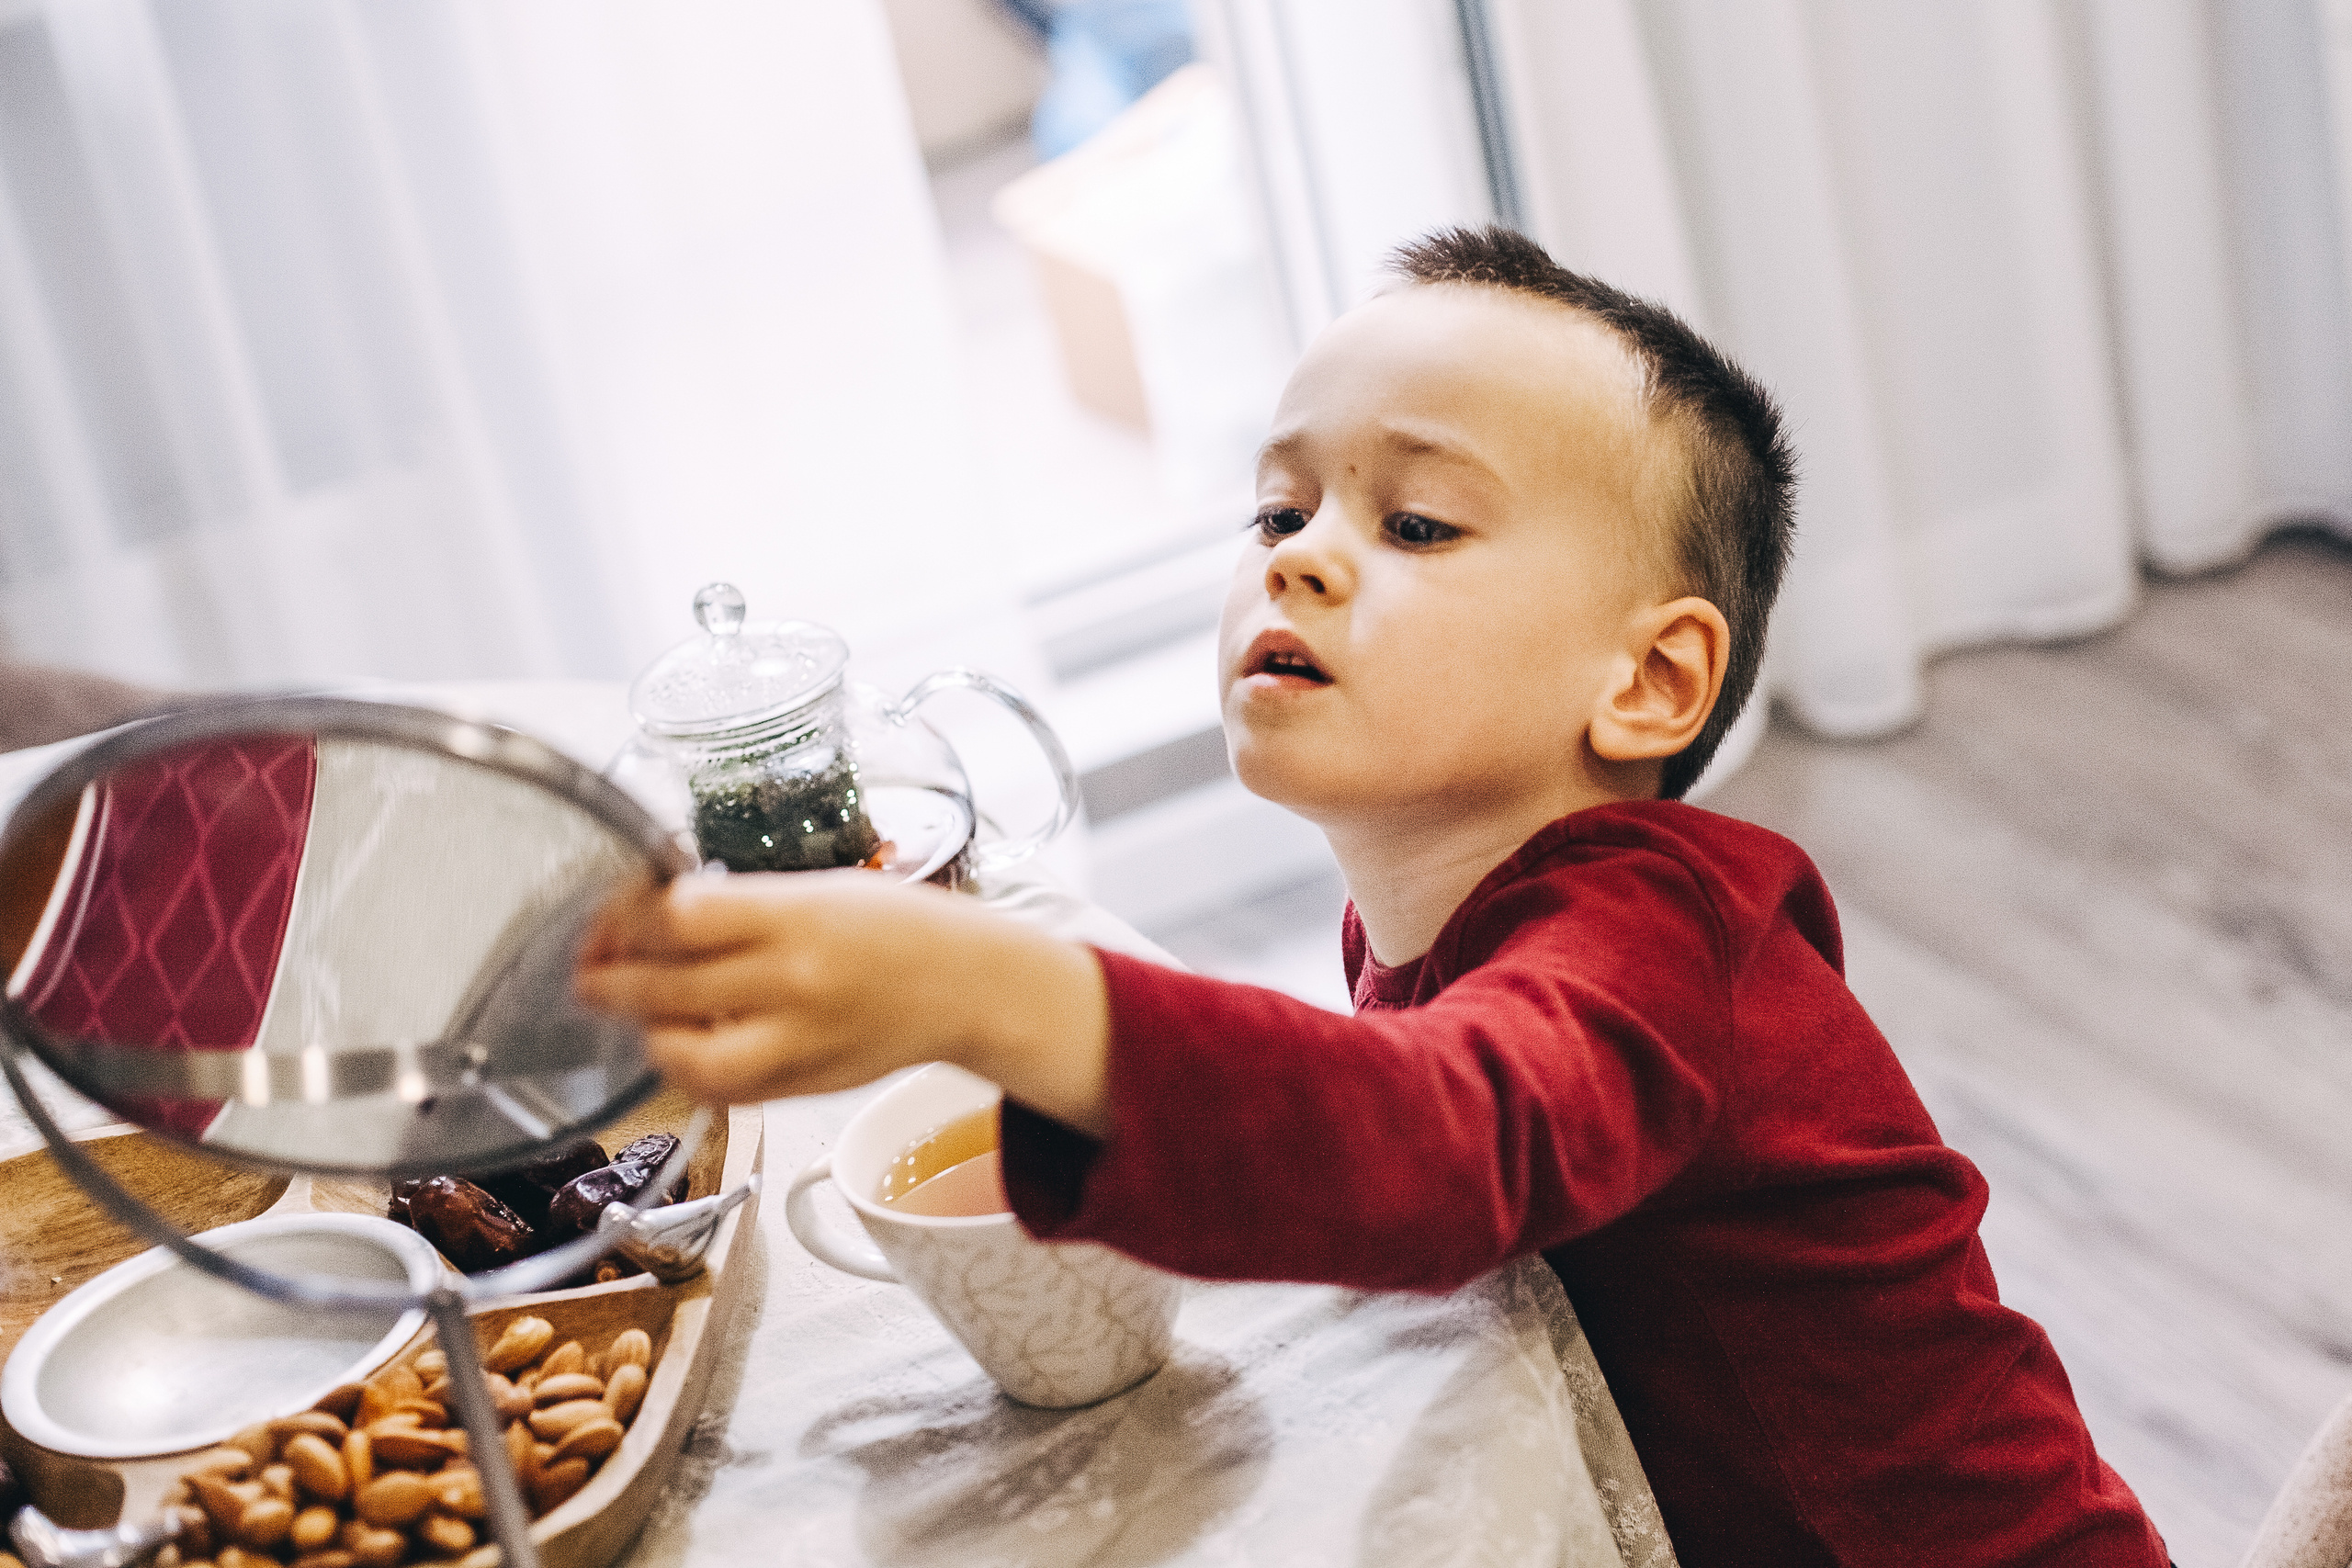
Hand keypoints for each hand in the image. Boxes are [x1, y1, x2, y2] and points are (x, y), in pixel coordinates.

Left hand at [575, 871, 1112, 1133]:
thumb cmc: (898, 927)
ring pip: (681, 1051)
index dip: (623, 915)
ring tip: (630, 1010)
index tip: (613, 912)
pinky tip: (679, 1043)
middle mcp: (792, 981)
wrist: (969, 987)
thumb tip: (651, 916)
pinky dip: (685, 1068)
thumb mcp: (817, 887)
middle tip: (588, 968)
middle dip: (607, 976)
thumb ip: (738, 906)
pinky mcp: (800, 1085)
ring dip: (641, 1029)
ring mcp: (796, 1041)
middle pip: (663, 984)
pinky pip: (718, 1088)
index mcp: (795, 915)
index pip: (676, 916)